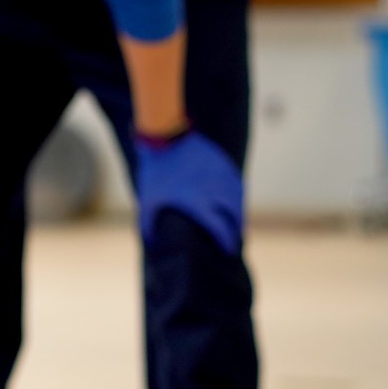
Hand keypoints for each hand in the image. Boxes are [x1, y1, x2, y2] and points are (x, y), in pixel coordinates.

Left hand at [136, 129, 243, 253]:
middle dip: (236, 231)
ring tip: (235, 225)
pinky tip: (234, 204)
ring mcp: (222, 176)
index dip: (226, 242)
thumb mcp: (148, 200)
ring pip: (239, 201)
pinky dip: (238, 198)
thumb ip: (148, 225)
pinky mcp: (224, 165)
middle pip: (235, 217)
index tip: (228, 251)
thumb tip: (150, 243)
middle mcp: (216, 191)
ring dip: (239, 215)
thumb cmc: (156, 172)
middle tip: (233, 241)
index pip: (221, 229)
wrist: (165, 137)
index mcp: (199, 203)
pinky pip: (237, 185)